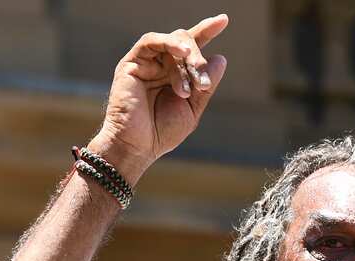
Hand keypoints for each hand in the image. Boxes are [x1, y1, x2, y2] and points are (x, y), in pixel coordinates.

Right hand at [87, 14, 228, 180]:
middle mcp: (161, 65)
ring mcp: (146, 63)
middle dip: (198, 61)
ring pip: (172, 42)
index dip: (207, 31)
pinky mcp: (131, 63)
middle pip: (186, 44)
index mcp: (176, 75)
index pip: (192, 48)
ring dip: (187, 59)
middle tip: (202, 85)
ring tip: (192, 82)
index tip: (223, 20)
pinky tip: (182, 52)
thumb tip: (220, 58)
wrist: (138, 146)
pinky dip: (168, 43)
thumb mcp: (193, 109)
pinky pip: (150, 41)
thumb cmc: (162, 132)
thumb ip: (206, 85)